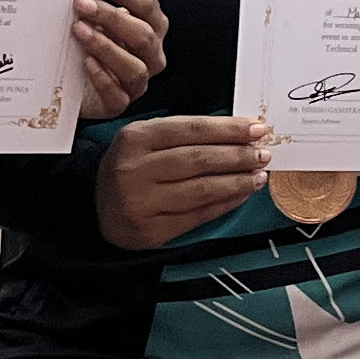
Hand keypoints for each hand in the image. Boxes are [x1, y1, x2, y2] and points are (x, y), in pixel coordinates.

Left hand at [69, 0, 166, 120]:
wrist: (71, 84)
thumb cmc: (87, 44)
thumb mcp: (93, 21)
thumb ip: (93, 5)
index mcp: (151, 28)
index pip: (146, 5)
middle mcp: (151, 55)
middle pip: (143, 35)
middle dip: (111, 17)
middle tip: (81, 5)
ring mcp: (138, 82)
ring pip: (134, 67)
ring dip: (106, 47)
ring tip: (79, 31)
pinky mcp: (120, 104)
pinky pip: (118, 96)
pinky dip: (102, 78)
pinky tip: (85, 63)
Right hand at [95, 111, 265, 249]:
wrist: (96, 208)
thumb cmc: (131, 168)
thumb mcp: (145, 140)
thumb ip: (184, 134)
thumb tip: (238, 133)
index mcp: (135, 138)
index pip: (192, 129)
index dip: (228, 129)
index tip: (256, 128)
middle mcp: (136, 169)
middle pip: (199, 159)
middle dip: (238, 155)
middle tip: (263, 153)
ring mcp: (142, 202)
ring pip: (202, 189)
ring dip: (237, 181)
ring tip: (258, 175)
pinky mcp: (152, 230)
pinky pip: (198, 215)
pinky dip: (225, 204)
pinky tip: (242, 194)